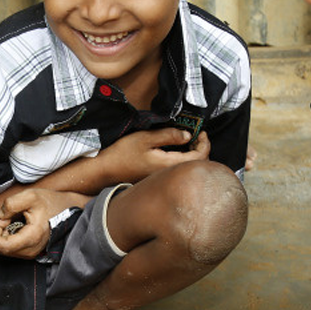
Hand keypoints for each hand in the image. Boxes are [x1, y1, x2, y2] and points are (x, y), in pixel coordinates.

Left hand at [0, 187, 82, 257]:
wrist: (67, 210)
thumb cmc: (51, 203)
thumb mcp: (31, 196)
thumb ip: (11, 203)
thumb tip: (0, 215)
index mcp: (32, 238)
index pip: (4, 247)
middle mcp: (31, 250)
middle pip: (2, 248)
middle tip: (5, 216)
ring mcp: (31, 252)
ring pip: (5, 248)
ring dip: (2, 233)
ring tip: (12, 219)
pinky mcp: (30, 251)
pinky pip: (11, 248)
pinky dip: (7, 236)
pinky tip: (14, 225)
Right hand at [98, 127, 212, 181]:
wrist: (106, 170)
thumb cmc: (123, 153)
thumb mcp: (145, 138)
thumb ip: (168, 136)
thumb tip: (188, 135)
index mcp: (169, 164)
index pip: (199, 157)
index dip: (204, 143)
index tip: (200, 131)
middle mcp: (169, 174)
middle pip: (197, 164)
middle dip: (201, 148)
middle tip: (196, 134)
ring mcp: (164, 178)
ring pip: (188, 167)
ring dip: (192, 153)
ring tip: (188, 139)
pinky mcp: (159, 177)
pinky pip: (178, 169)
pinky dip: (183, 158)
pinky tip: (176, 149)